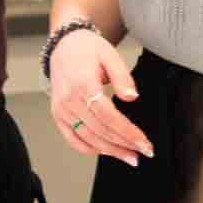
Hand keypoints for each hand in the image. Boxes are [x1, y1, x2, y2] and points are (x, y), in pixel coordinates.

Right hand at [48, 26, 154, 164]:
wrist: (64, 46)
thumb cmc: (88, 50)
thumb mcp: (110, 55)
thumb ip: (122, 77)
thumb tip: (132, 97)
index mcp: (83, 85)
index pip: (108, 117)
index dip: (128, 132)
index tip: (145, 143)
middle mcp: (69, 100)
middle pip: (100, 131)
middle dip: (124, 145)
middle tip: (144, 153)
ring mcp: (61, 110)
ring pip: (88, 139)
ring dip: (110, 151)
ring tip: (129, 156)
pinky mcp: (58, 115)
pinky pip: (73, 139)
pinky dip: (89, 149)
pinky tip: (106, 151)